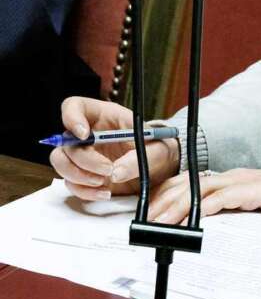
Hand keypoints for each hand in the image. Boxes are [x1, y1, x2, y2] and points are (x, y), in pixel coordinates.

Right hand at [50, 96, 179, 200]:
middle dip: (84, 159)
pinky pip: (71, 183)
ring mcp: (83, 155)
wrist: (160, 167)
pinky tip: (105, 192)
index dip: (71, 117)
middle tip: (107, 169)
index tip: (85, 135)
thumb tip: (115, 173)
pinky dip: (85, 191)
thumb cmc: (156, 149)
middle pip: (65, 142)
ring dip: (79, 176)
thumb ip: (138, 158)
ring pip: (61, 163)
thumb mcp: (156, 149)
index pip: (74, 106)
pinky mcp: (84, 175)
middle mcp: (87, 134)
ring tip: (105, 181)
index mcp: (103, 115)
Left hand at [148, 169, 260, 223]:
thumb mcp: (253, 207)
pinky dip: (206, 208)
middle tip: (148, 220)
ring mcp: (245, 180)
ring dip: (178, 207)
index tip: (151, 211)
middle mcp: (234, 175)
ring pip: (201, 190)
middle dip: (165, 202)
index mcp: (232, 178)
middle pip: (190, 183)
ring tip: (162, 223)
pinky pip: (225, 197)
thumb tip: (206, 225)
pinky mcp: (256, 189)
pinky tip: (194, 218)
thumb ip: (232, 210)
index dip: (168, 194)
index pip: (191, 181)